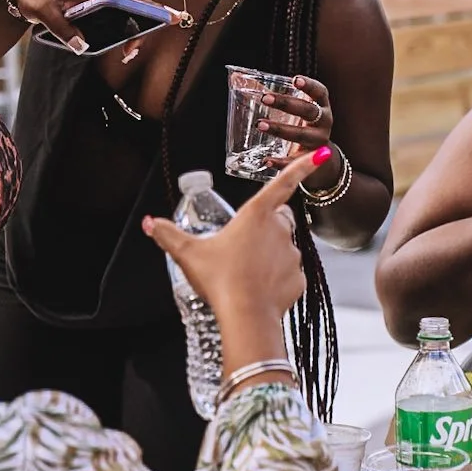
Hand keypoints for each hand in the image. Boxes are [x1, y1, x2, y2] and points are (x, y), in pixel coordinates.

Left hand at [6, 0, 186, 52]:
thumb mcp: (44, 13)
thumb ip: (64, 30)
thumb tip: (84, 47)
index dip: (147, 8)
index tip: (167, 16)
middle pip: (132, 2)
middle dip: (154, 12)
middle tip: (174, 20)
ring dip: (145, 8)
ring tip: (162, 18)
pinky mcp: (90, 0)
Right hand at [142, 149, 323, 324]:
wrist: (246, 317)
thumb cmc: (220, 279)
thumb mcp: (188, 254)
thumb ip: (168, 235)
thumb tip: (150, 223)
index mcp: (256, 215)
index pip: (282, 183)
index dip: (302, 166)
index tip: (320, 153)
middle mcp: (279, 230)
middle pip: (280, 218)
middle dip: (268, 225)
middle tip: (244, 244)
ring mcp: (292, 255)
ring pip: (284, 248)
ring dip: (270, 254)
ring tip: (246, 272)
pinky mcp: (299, 279)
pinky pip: (289, 275)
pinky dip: (277, 279)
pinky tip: (259, 289)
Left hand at [260, 73, 333, 174]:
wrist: (319, 158)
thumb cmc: (301, 124)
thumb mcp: (294, 111)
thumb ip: (271, 96)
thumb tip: (236, 77)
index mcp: (321, 107)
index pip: (320, 92)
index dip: (309, 85)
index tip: (295, 80)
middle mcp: (324, 123)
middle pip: (309, 111)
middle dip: (287, 104)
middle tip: (265, 99)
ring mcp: (318, 142)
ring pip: (301, 135)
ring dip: (280, 129)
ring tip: (260, 124)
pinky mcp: (311, 161)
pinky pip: (295, 161)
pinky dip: (281, 161)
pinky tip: (266, 160)